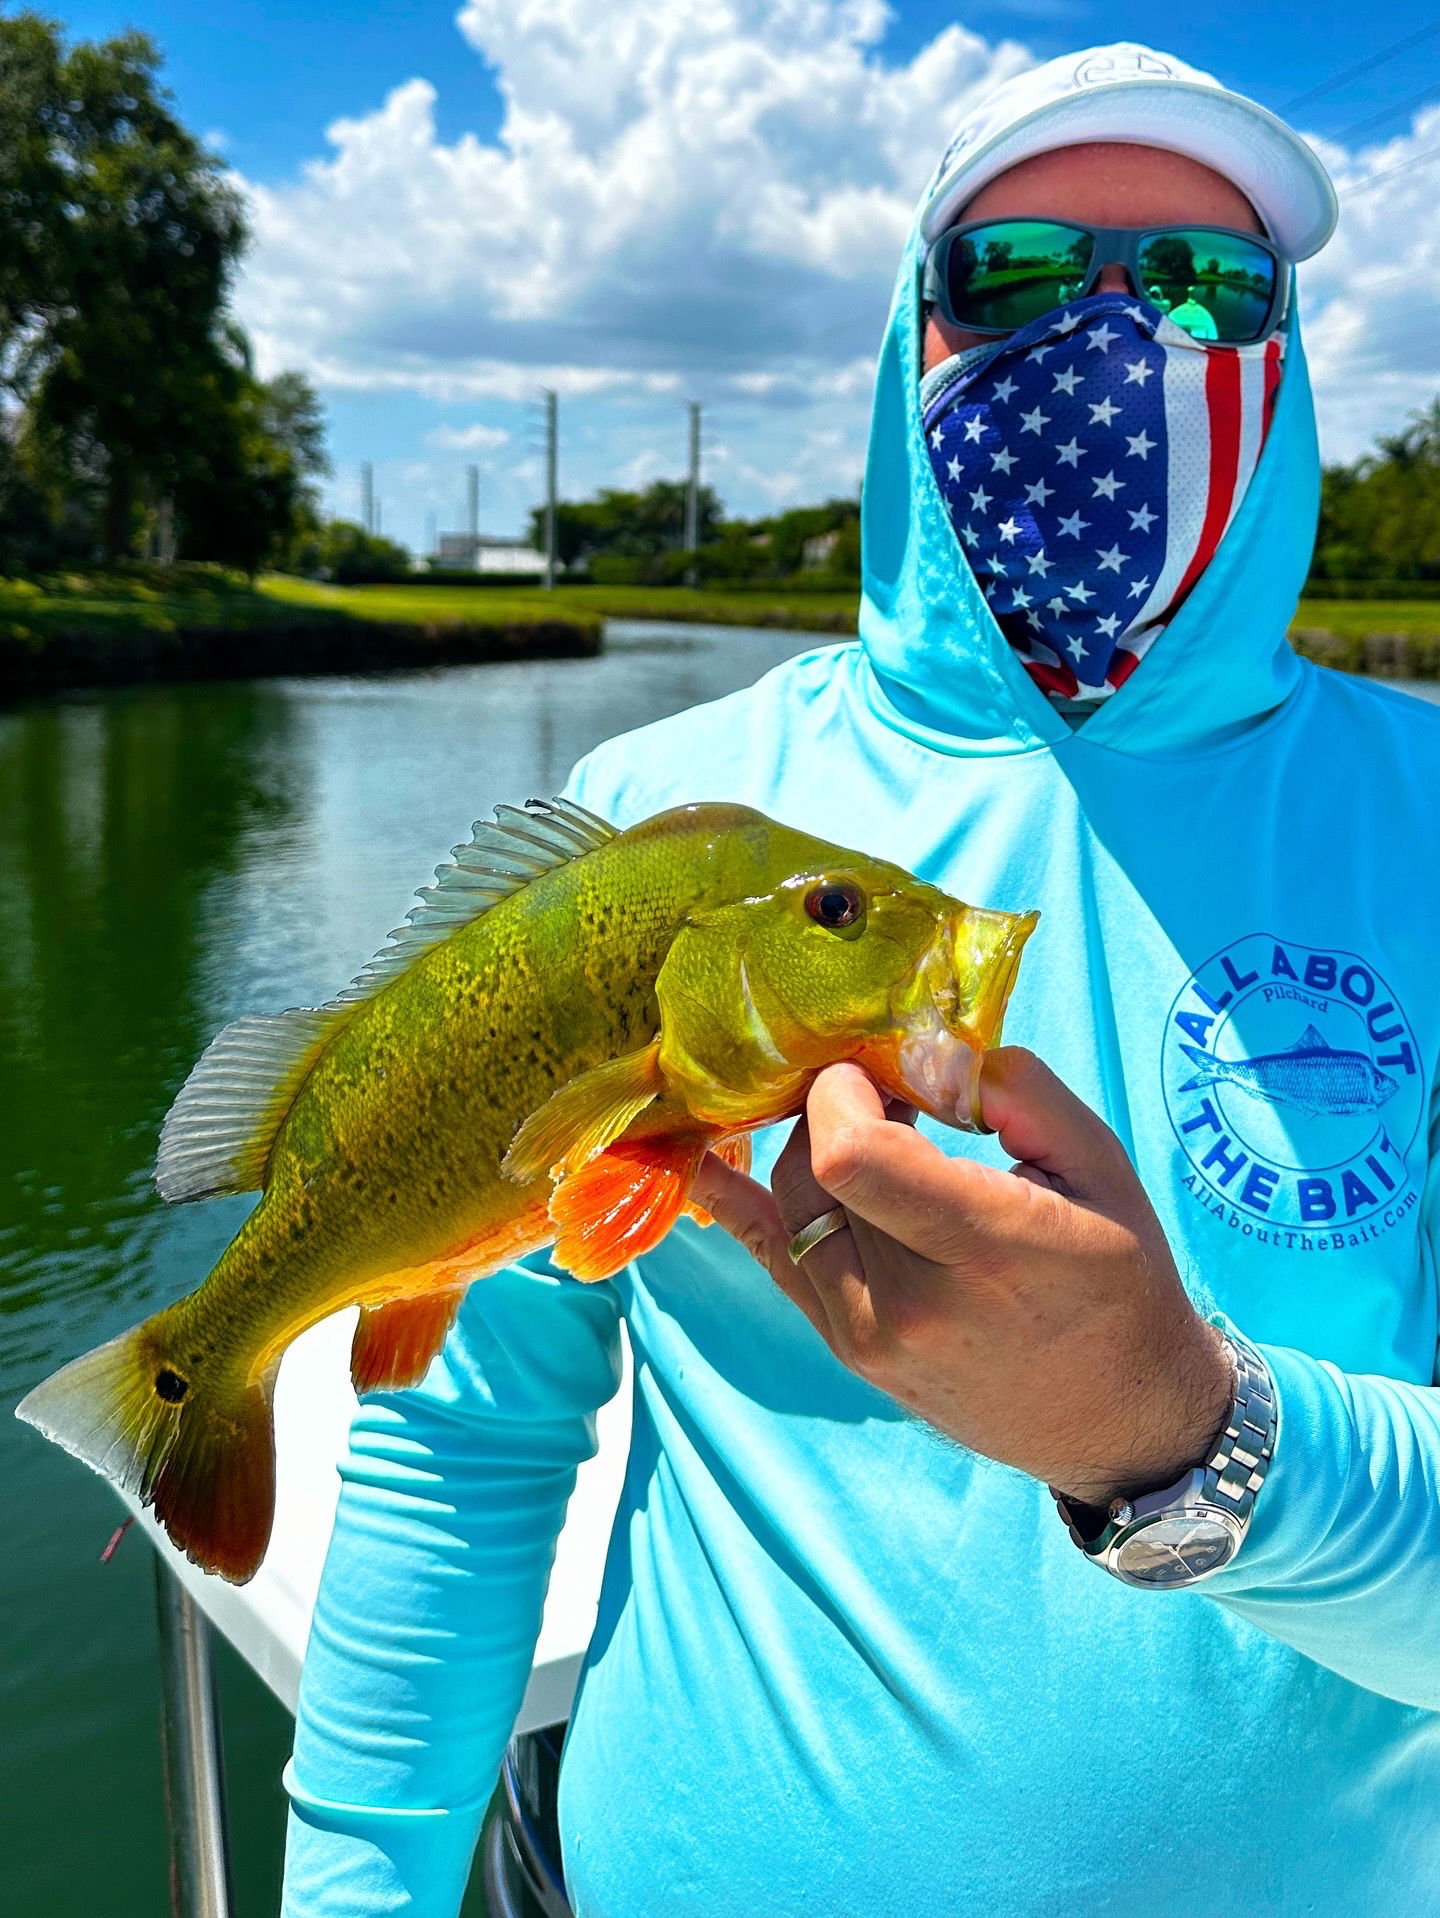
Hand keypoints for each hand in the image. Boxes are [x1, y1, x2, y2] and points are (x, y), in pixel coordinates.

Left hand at [691, 1050, 1233, 1506]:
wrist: (1116, 1419)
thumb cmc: (1121, 1281)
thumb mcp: (1102, 1167)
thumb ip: (1020, 1091)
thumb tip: (928, 1047)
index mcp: (983, 1248)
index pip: (851, 1156)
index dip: (845, 1091)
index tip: (884, 1069)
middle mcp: (908, 1302)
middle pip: (810, 1169)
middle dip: (833, 1108)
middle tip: (886, 1090)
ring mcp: (864, 1335)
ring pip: (788, 1206)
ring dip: (812, 1147)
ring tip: (869, 1128)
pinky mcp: (844, 1349)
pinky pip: (770, 1258)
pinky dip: (739, 1201)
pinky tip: (699, 1157)